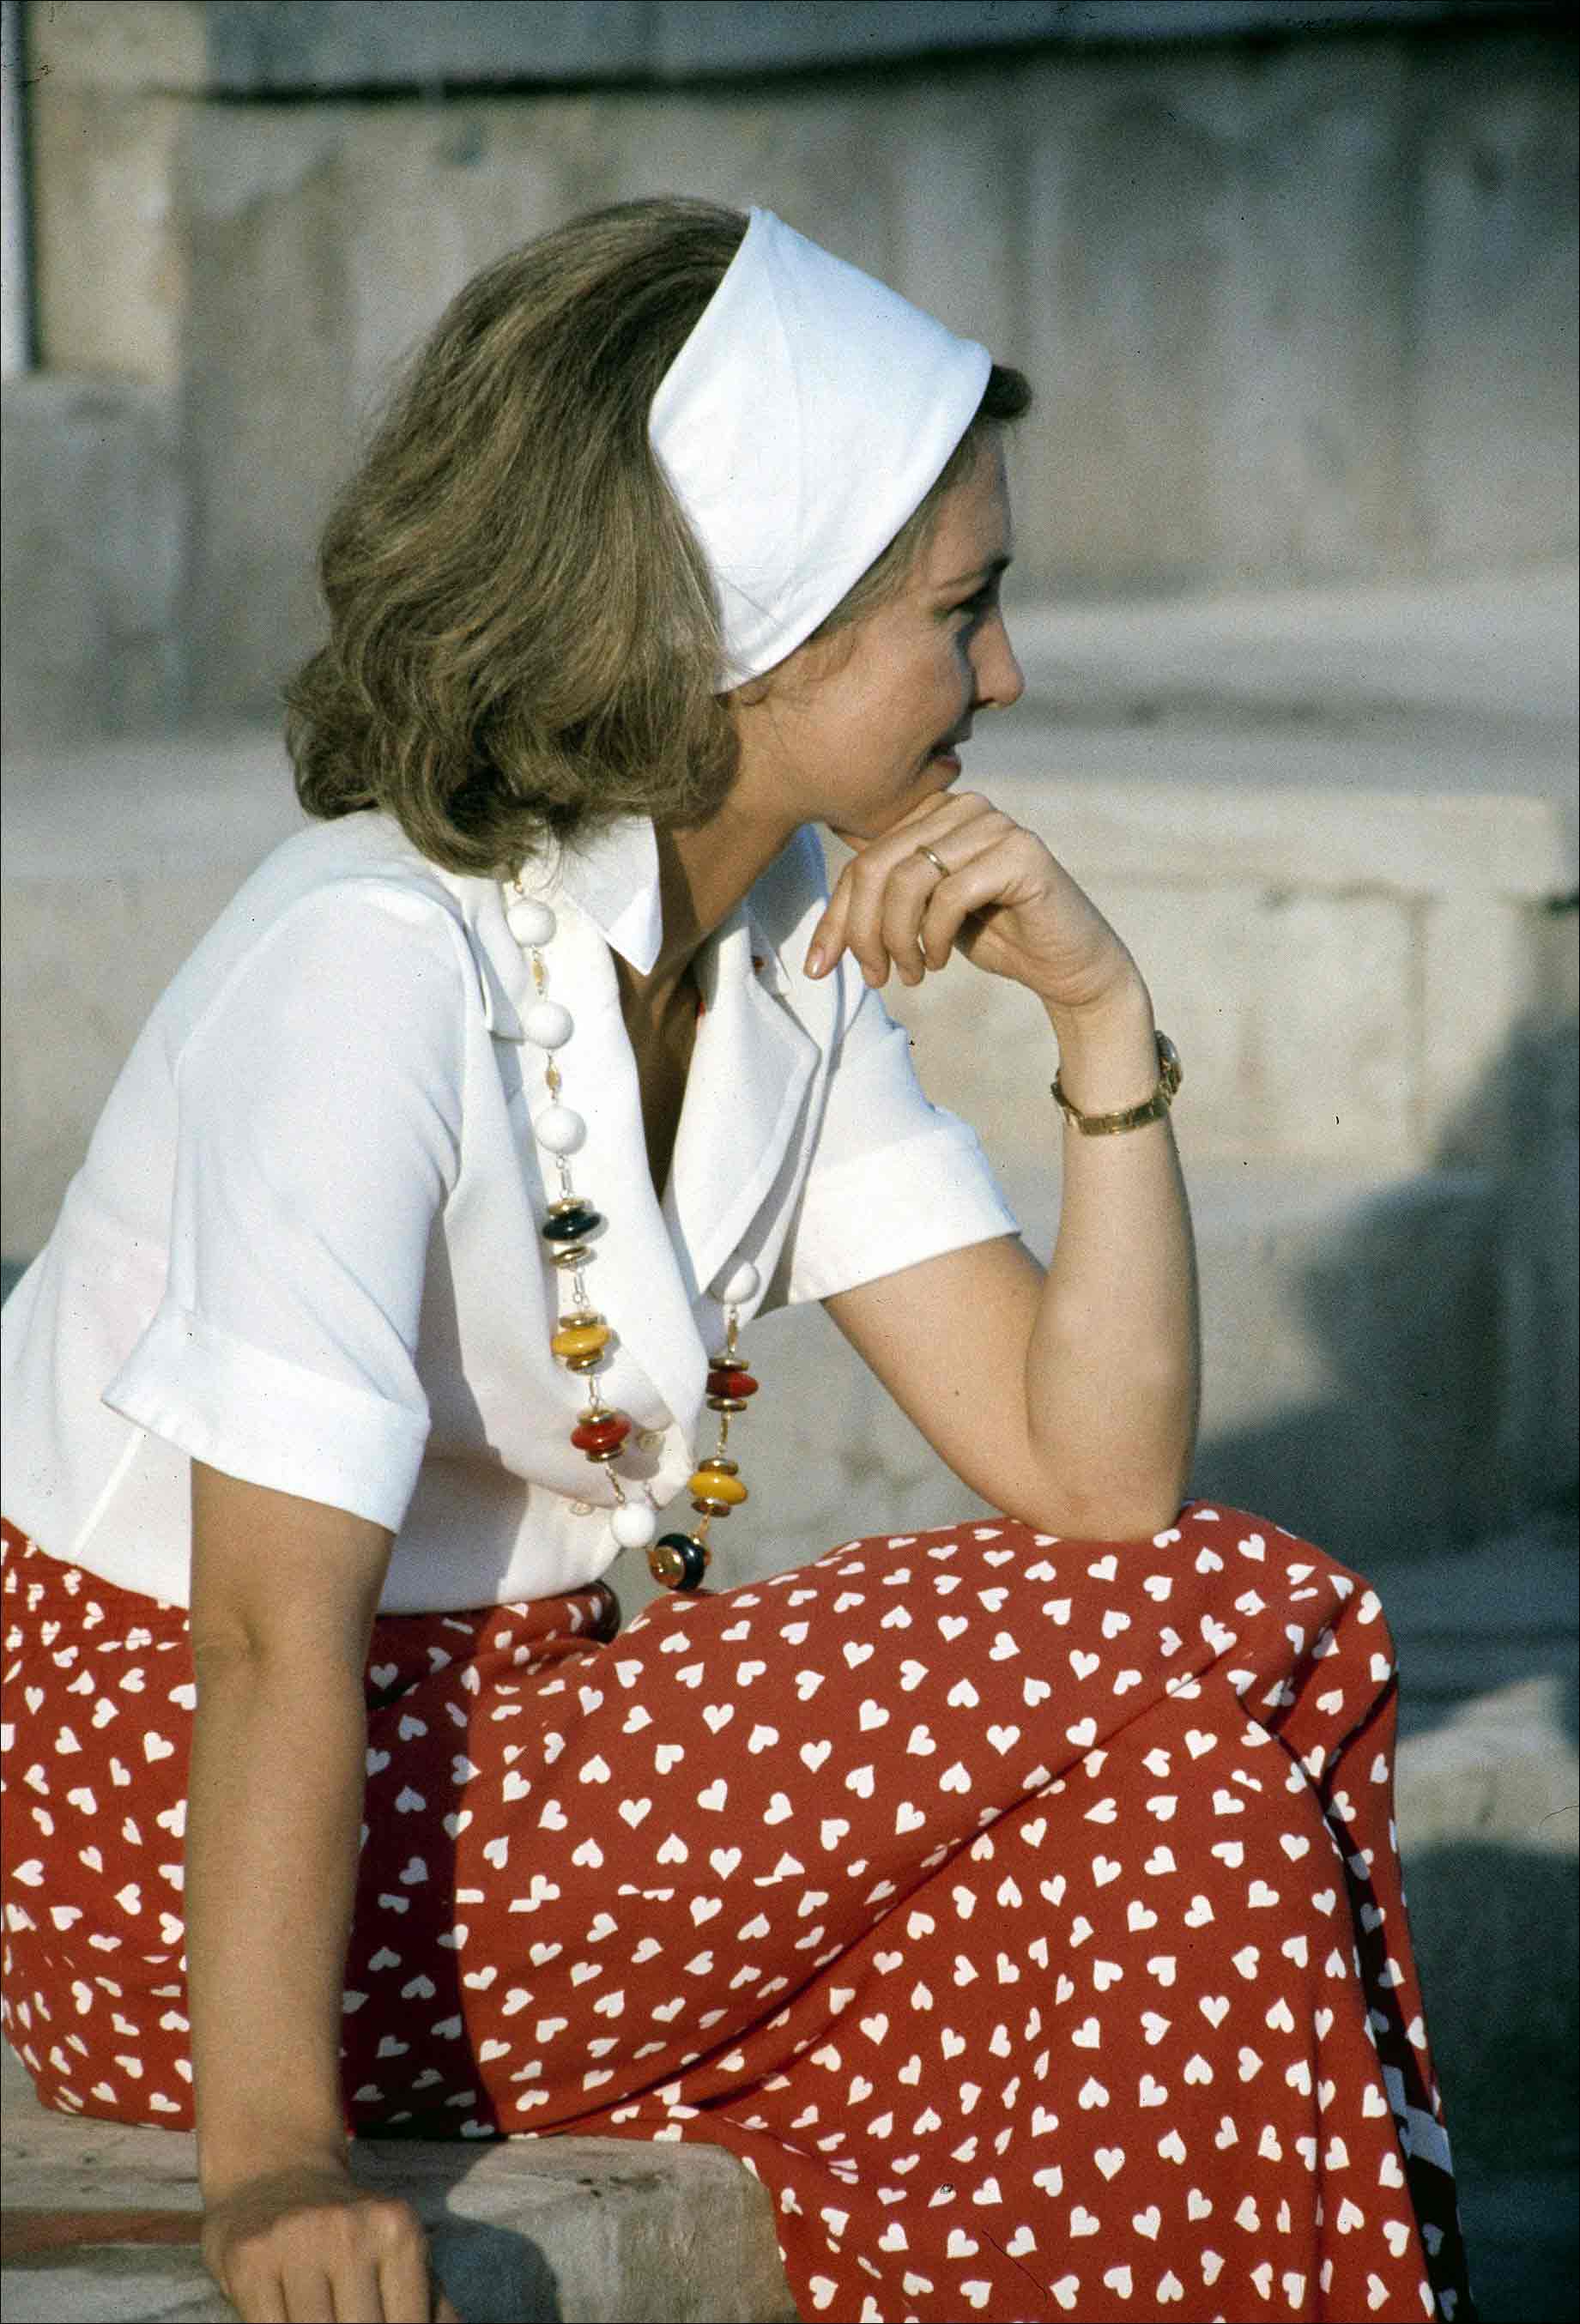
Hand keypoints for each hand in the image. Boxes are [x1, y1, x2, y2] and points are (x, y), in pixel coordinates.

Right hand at [202, 2160, 459, 2322]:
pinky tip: (290, 2318)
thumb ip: (428, 2298)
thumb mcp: (395, 2248)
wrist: (274, 2170)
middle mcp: (349, 2231)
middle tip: (354, 2319)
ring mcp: (295, 2245)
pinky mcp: (248, 2261)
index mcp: (397, 2230)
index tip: (385, 2323)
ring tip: (329, 2317)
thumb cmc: (347, 2228)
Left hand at [808, 790, 1139, 1017]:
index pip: (863, 861)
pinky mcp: (1021, 853)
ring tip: (911, 974)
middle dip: (862, 932)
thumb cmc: (995, 937)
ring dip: (897, 939)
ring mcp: (994, 825)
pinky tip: (940, 960)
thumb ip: (884, 900)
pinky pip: (949, 895)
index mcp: (935, 815)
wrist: (1069, 966)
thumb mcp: (923, 917)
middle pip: (877, 867)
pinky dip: (934, 937)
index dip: (836, 917)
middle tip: (875, 978)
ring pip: (908, 880)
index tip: (819, 967)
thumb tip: (822, 928)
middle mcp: (963, 807)